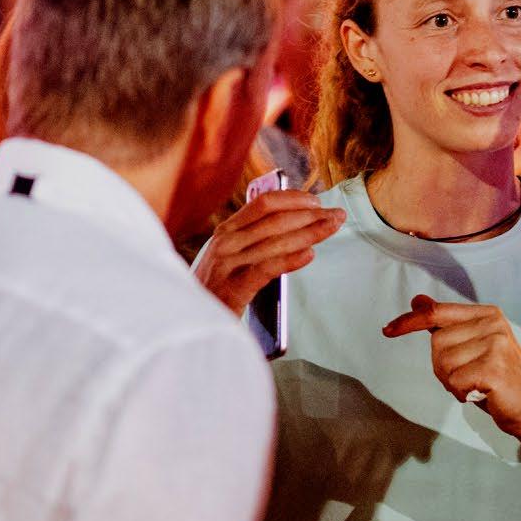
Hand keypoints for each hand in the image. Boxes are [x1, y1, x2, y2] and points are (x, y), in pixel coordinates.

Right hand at [194, 189, 344, 314]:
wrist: (185, 321)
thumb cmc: (213, 290)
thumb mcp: (226, 257)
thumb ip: (250, 239)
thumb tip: (291, 224)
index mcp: (225, 231)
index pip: (263, 203)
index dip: (293, 198)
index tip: (316, 201)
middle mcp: (226, 242)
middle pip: (275, 220)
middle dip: (310, 215)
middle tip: (335, 215)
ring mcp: (228, 264)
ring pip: (276, 241)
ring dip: (310, 233)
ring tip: (331, 229)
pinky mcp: (233, 288)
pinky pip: (268, 268)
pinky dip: (291, 259)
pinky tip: (309, 255)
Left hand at [381, 294, 520, 443]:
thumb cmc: (497, 380)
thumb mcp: (472, 346)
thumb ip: (447, 324)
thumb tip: (418, 301)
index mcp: (487, 314)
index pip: (438, 313)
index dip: (410, 322)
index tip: (388, 330)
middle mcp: (493, 324)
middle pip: (436, 344)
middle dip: (444, 367)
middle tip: (469, 377)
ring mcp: (495, 344)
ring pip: (443, 364)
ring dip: (453, 382)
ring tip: (477, 384)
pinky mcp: (493, 368)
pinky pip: (454, 381)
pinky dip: (460, 393)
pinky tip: (481, 393)